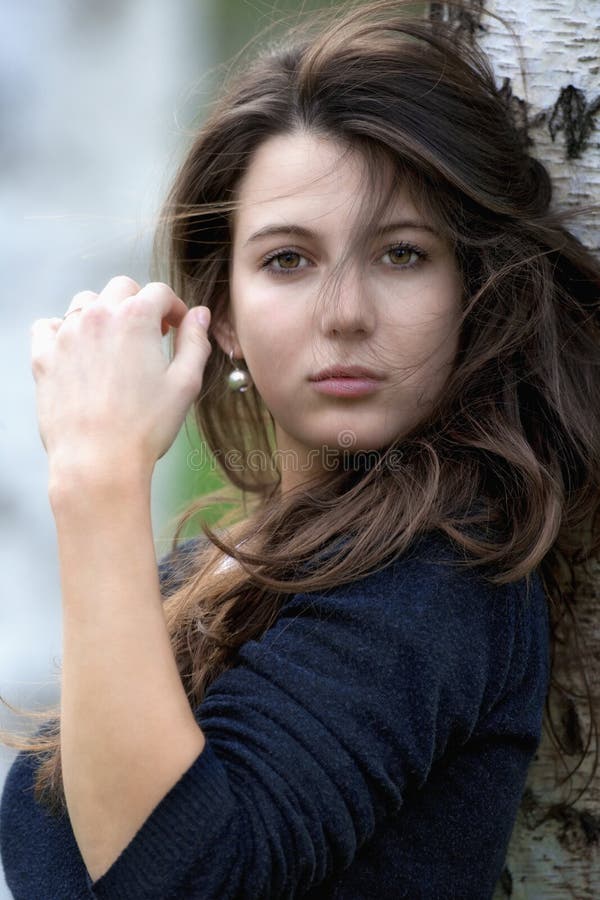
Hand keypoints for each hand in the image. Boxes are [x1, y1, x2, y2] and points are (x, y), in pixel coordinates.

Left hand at [31, 276, 211, 485]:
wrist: (98, 460)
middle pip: (121, 288)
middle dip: (139, 305)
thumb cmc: (146, 426)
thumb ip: (195, 342)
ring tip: (114, 345)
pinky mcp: (44, 356)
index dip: (174, 309)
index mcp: (136, 317)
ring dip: (104, 314)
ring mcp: (67, 334)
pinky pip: (49, 326)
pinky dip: (64, 332)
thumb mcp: (185, 383)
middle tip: (150, 336)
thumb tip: (199, 315)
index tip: (177, 327)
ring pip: (86, 303)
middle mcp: (98, 316)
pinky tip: (79, 352)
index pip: (159, 292)